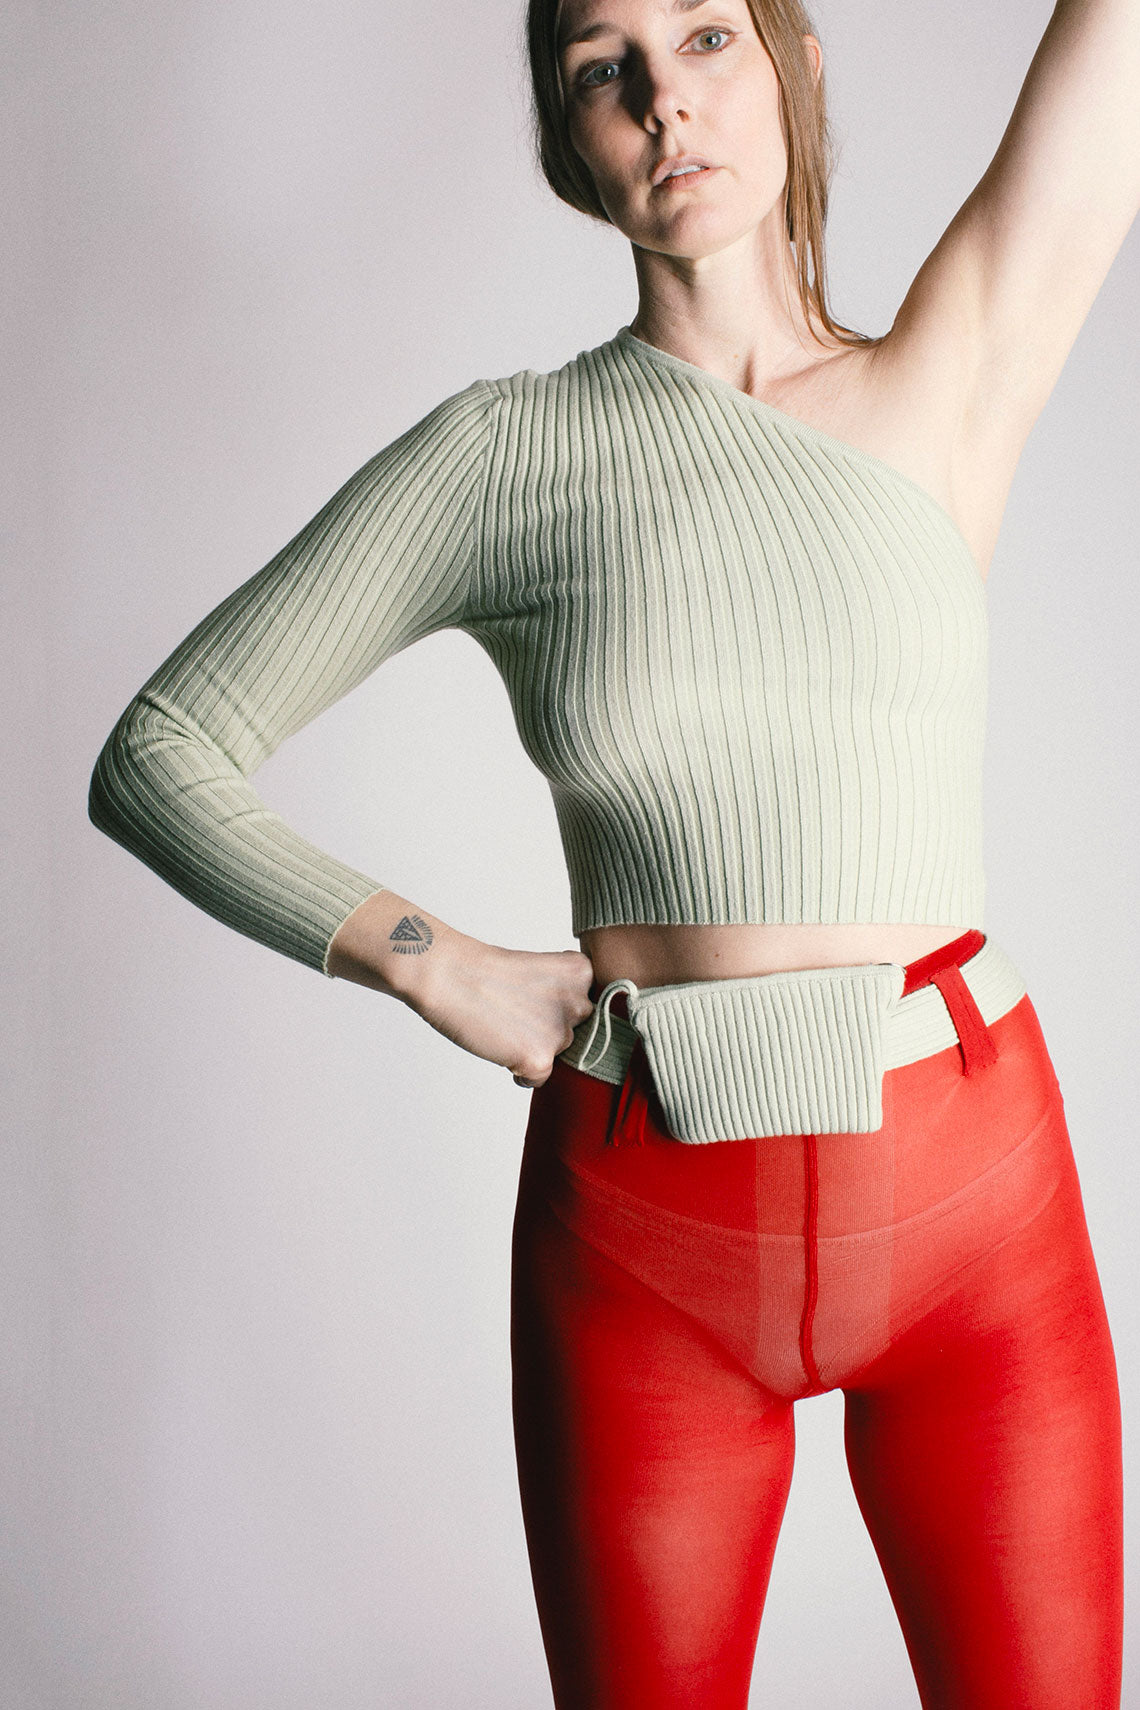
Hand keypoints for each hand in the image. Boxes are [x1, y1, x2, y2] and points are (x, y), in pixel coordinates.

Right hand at [410, 935, 596, 1088]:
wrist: (449, 975)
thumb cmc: (486, 972)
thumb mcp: (542, 972)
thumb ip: (566, 998)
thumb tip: (571, 1039)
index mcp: (583, 974)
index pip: (585, 1007)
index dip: (555, 1005)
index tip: (530, 995)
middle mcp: (580, 1003)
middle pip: (576, 1033)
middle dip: (549, 1029)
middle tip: (515, 1012)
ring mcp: (561, 1033)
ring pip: (558, 1056)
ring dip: (534, 1048)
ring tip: (504, 1024)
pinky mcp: (540, 1059)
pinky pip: (538, 1079)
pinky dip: (519, 1071)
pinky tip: (501, 1045)